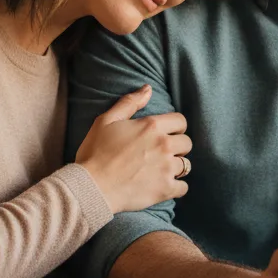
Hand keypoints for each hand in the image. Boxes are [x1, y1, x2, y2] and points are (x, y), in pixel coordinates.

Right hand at [76, 85, 191, 213]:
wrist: (91, 187)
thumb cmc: (95, 153)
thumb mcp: (106, 121)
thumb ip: (129, 102)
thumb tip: (148, 88)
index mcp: (151, 126)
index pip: (181, 121)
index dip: (175, 127)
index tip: (166, 134)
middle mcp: (164, 145)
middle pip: (187, 143)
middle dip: (177, 147)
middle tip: (161, 154)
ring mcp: (166, 168)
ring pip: (186, 165)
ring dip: (175, 167)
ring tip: (160, 171)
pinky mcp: (165, 189)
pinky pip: (183, 188)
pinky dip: (176, 188)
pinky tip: (164, 186)